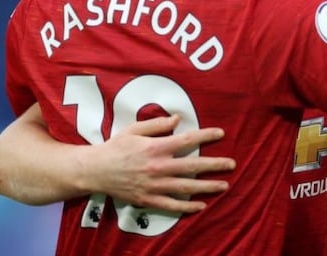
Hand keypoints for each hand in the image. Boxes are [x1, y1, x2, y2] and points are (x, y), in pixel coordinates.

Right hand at [85, 114, 235, 211]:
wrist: (93, 170)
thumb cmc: (115, 147)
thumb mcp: (134, 130)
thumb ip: (157, 124)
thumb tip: (178, 118)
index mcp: (155, 147)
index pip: (186, 140)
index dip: (205, 135)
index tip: (221, 133)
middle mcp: (158, 167)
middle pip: (192, 166)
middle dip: (215, 165)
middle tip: (232, 164)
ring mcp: (154, 185)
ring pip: (186, 187)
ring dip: (207, 187)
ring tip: (224, 185)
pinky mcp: (148, 199)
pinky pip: (171, 205)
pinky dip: (186, 207)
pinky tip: (201, 205)